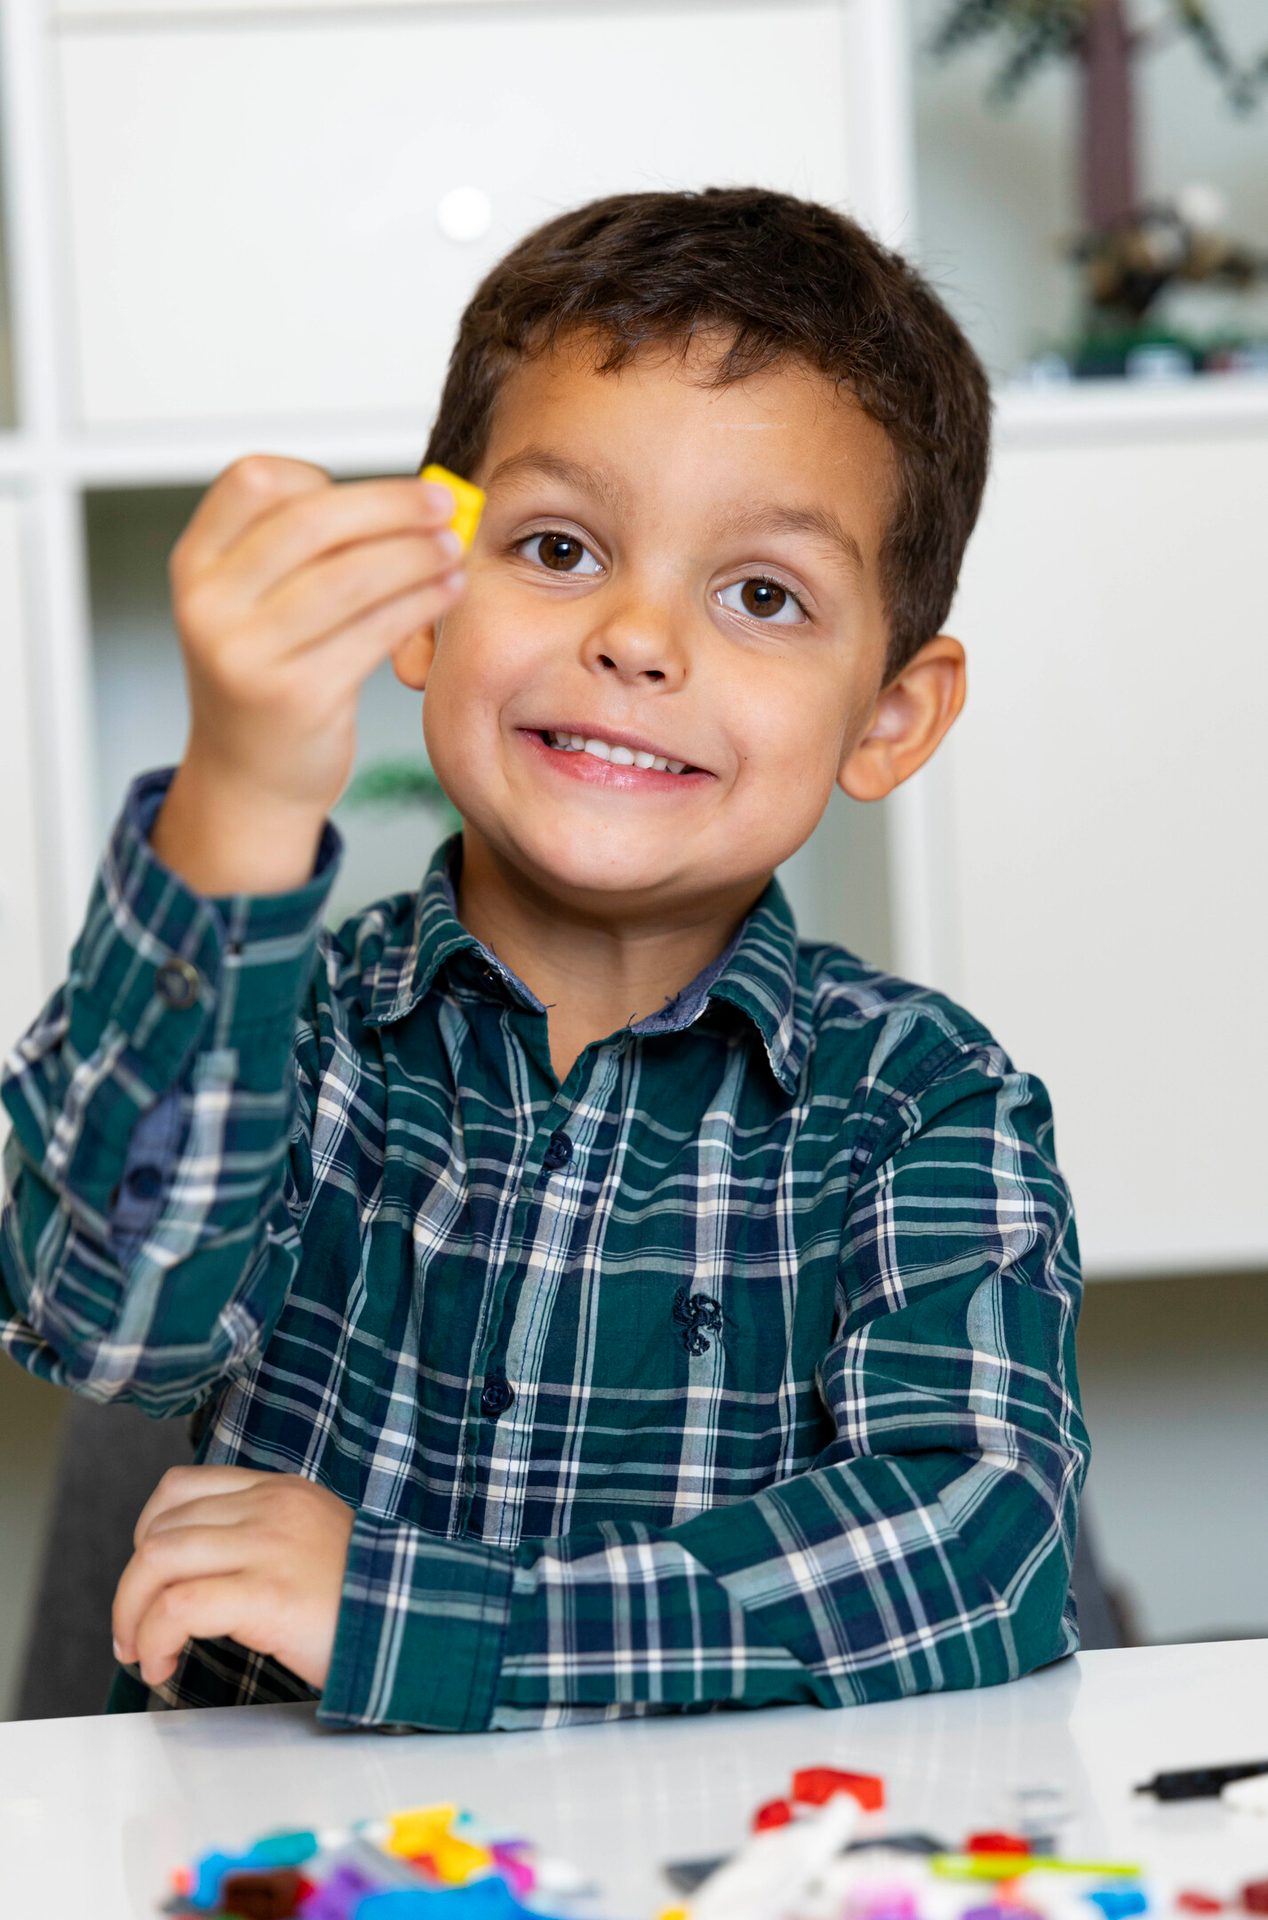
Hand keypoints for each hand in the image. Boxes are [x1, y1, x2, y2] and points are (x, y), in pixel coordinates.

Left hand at [111, 1465, 355, 1692]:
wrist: (420, 1622)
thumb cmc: (366, 1597)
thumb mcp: (311, 1541)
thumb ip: (261, 1537)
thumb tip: (196, 1572)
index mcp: (279, 1492)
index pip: (179, 1488)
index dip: (146, 1537)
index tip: (149, 1584)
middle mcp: (269, 1508)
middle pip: (158, 1529)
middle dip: (130, 1589)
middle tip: (135, 1635)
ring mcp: (269, 1546)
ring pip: (156, 1561)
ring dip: (132, 1615)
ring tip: (144, 1652)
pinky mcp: (267, 1593)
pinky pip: (178, 1606)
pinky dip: (155, 1638)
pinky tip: (165, 1663)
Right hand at [169, 454, 466, 819]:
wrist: (250, 776)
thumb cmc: (268, 673)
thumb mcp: (252, 602)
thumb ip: (297, 547)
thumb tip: (409, 497)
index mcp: (196, 564)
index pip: (254, 481)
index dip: (318, 477)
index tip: (371, 496)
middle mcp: (209, 604)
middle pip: (312, 521)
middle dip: (390, 505)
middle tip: (443, 504)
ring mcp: (247, 653)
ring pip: (351, 576)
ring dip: (416, 554)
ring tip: (452, 548)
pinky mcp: (297, 695)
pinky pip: (375, 630)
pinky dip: (421, 601)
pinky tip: (447, 590)